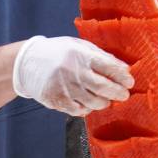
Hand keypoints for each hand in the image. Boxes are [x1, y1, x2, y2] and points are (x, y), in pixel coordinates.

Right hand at [12, 36, 133, 116]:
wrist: (28, 62)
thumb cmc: (59, 52)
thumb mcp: (79, 46)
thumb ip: (100, 56)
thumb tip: (123, 69)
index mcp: (81, 55)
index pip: (109, 67)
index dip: (123, 77)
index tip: (130, 82)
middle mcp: (74, 72)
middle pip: (104, 88)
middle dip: (118, 93)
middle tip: (124, 95)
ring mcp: (65, 88)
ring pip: (94, 103)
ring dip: (104, 103)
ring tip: (106, 100)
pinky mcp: (57, 101)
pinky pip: (79, 111)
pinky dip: (87, 109)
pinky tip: (88, 104)